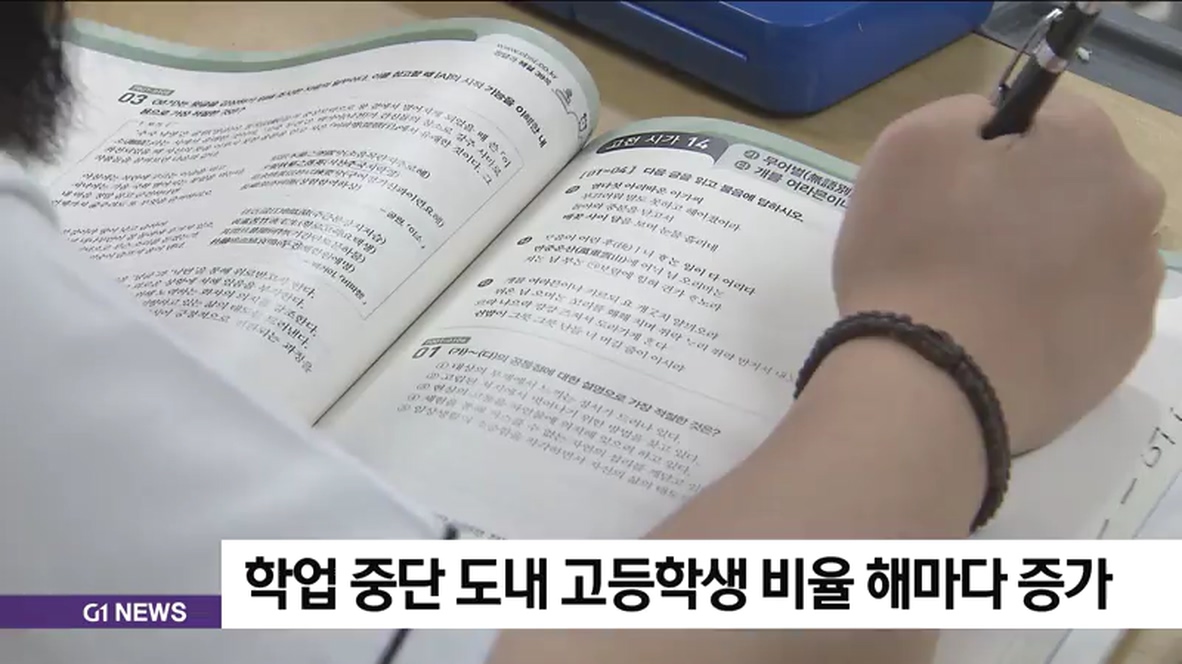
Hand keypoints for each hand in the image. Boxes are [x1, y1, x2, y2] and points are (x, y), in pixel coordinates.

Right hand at [832, 92, 1164, 454]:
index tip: (952, 189)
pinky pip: (1084, 311)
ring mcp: (1137, 284)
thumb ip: (964, 114)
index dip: (992, 148)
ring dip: (1044, 259)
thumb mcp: (909, 145)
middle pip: (1074, 186)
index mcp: (1089, 147)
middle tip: (959, 245)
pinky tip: (1001, 335)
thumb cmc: (914, 254)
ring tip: (978, 299)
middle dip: (1027, 203)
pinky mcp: (1122, 349)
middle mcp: (1135, 207)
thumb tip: (994, 130)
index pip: (1047, 119)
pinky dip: (1050, 314)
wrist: (930, 385)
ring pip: (1084, 249)